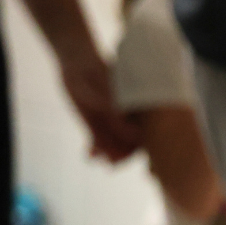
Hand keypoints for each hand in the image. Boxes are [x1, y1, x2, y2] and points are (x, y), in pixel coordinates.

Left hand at [58, 46, 140, 162]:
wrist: (76, 60)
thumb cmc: (96, 73)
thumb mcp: (106, 92)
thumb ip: (119, 114)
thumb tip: (135, 136)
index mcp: (141, 110)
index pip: (149, 135)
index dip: (146, 149)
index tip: (137, 160)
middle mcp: (129, 119)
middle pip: (132, 145)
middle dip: (123, 156)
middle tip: (112, 164)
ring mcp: (113, 124)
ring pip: (115, 146)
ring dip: (108, 155)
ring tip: (96, 158)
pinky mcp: (97, 126)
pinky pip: (99, 143)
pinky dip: (95, 151)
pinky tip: (89, 155)